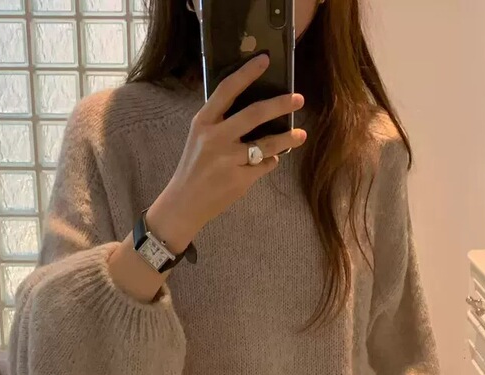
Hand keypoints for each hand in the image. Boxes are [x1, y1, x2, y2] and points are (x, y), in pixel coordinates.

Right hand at [147, 53, 305, 253]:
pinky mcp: (240, 179)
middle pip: (255, 114)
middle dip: (280, 105)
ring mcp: (229, 159)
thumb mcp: (199, 138)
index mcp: (203, 122)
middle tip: (298, 98)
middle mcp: (216, 138)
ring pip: (267, 144)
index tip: (265, 60)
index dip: (247, 73)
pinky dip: (270, 162)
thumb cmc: (194, 167)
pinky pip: (264, 165)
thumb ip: (220, 122)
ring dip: (287, 138)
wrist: (184, 203)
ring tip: (300, 135)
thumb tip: (255, 109)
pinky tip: (270, 161)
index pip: (227, 90)